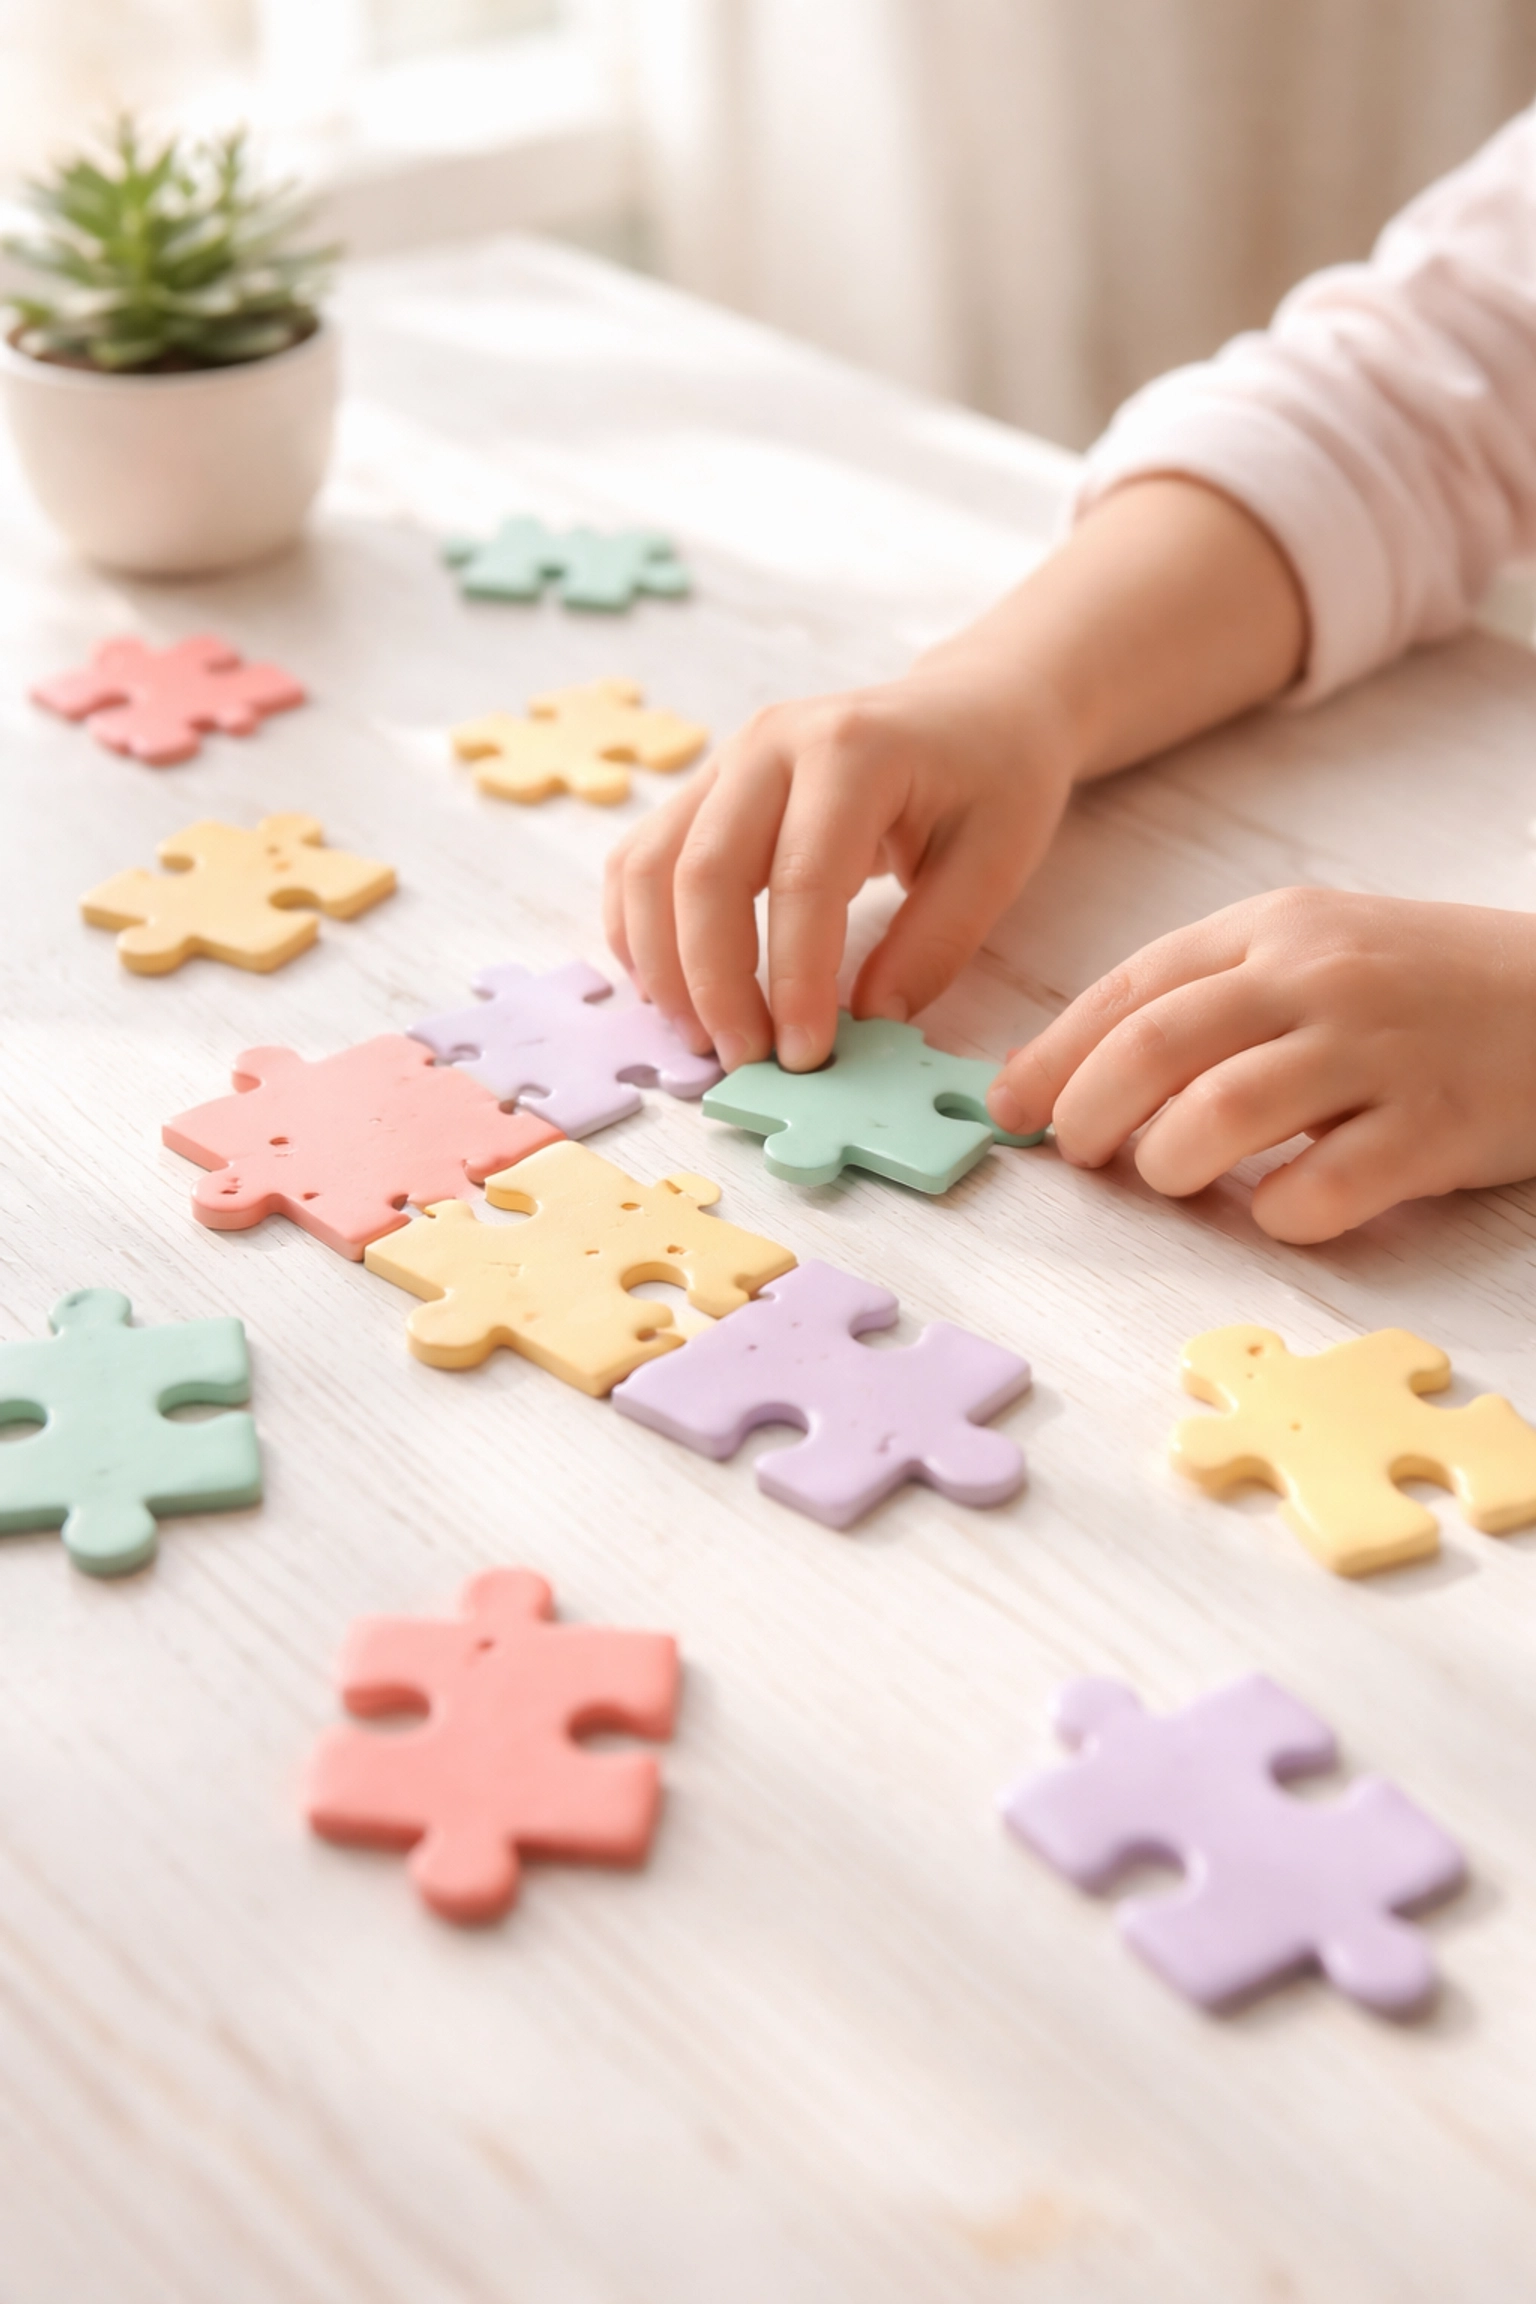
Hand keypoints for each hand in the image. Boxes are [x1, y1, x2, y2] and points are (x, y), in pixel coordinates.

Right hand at [604, 476, 1305, 1076]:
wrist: (973, 705)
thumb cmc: (993, 777)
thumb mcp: (996, 860)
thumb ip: (933, 944)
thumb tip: (868, 1026)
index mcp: (853, 749)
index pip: (802, 878)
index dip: (794, 978)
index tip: (805, 1056)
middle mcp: (771, 742)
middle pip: (704, 872)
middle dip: (714, 983)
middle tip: (746, 1062)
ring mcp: (727, 761)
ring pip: (651, 866)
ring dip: (662, 965)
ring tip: (703, 1039)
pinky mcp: (706, 789)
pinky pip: (641, 861)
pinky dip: (639, 932)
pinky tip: (670, 992)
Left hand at [986, 888, 1535, 1241]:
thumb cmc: (1425, 992)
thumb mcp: (1314, 957)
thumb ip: (1204, 1003)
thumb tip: (1066, 1074)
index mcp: (1274, 930)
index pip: (1130, 990)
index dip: (1054, 1058)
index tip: (1011, 1109)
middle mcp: (1318, 979)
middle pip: (1153, 1049)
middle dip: (1089, 1114)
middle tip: (1084, 1155)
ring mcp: (1378, 1052)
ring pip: (1219, 1116)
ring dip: (1170, 1164)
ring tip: (1178, 1179)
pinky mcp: (1434, 1130)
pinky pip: (1319, 1192)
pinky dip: (1276, 1217)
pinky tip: (1282, 1209)